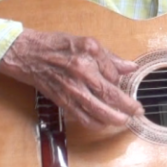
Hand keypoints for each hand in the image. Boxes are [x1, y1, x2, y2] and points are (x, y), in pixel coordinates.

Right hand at [0, 29, 143, 130]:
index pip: (114, 74)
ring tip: (125, 121)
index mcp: (89, 55)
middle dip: (127, 107)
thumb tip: (130, 67)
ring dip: (114, 119)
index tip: (126, 83)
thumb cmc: (57, 45)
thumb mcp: (86, 42)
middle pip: (109, 95)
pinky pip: (82, 117)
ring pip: (97, 111)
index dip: (121, 80)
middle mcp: (81, 73)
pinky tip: (104, 124)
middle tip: (138, 111)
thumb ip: (109, 57)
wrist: (28, 54)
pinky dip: (95, 123)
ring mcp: (72, 89)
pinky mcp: (62, 100)